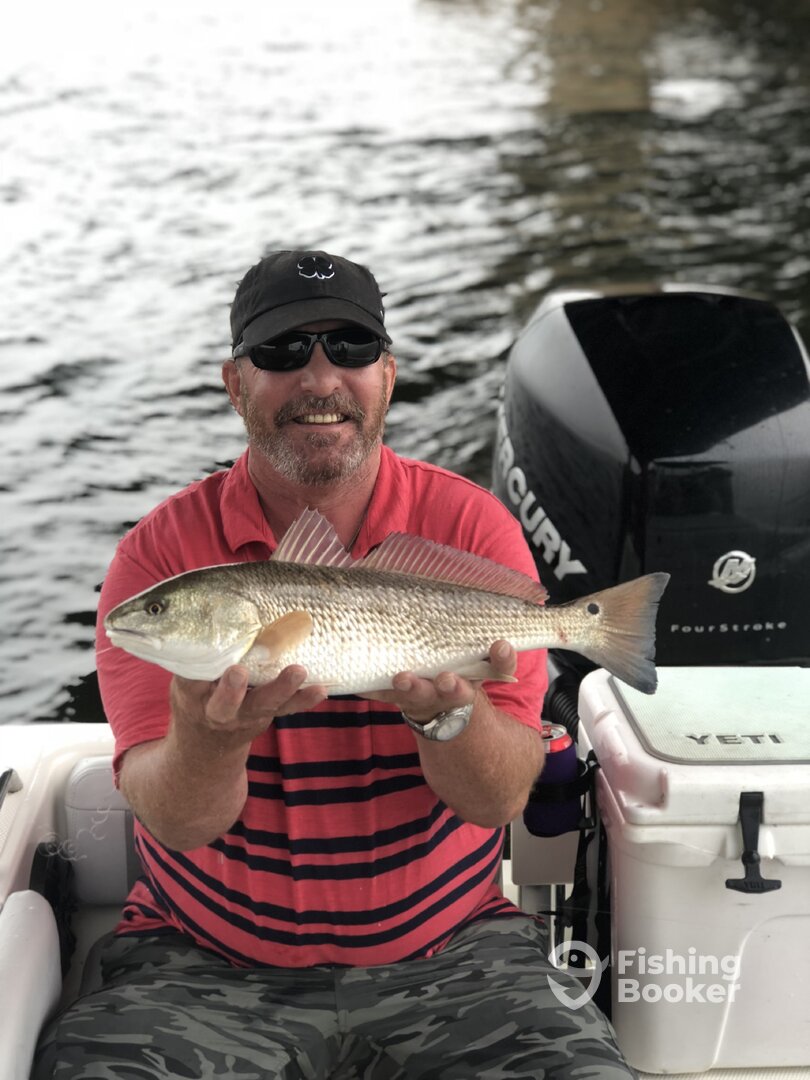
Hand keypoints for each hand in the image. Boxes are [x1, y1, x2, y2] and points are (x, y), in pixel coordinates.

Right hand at [170, 664, 327, 750]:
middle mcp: (218, 709)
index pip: (190, 682)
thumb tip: (200, 607)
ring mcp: (247, 714)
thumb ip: (194, 654)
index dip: (195, 670)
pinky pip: (288, 708)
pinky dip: (305, 699)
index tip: (204, 655)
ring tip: (297, 671)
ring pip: (264, 704)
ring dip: (282, 688)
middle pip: (225, 703)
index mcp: (193, 695)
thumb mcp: (187, 676)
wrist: (210, 738)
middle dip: (231, 690)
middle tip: (239, 673)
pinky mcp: (269, 714)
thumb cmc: (199, 691)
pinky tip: (320, 689)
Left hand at [361, 640, 516, 723]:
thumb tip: (493, 618)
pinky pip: (383, 695)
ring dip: (411, 688)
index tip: (501, 645)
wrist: (438, 710)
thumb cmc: (458, 670)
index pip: (499, 666)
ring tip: (402, 678)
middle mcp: (454, 690)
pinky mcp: (399, 698)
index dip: (502, 658)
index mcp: (479, 675)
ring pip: (419, 695)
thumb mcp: (476, 659)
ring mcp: (426, 697)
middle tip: (447, 679)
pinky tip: (361, 684)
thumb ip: (487, 646)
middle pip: (456, 690)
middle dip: (452, 686)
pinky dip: (373, 690)